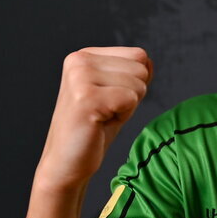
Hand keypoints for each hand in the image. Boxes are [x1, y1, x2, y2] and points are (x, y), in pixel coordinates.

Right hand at [36, 47, 152, 190]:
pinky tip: (100, 124)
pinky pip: (130, 99)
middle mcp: (79, 60)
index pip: (139, 55)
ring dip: (126, 108)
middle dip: (131, 96)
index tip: (109, 100)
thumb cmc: (93, 130)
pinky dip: (123, 116)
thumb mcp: (117, 94)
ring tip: (101, 117)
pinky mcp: (86, 97)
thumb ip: (132, 74)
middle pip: (141, 68)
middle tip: (105, 112)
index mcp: (85, 55)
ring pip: (138, 84)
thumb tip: (149, 60)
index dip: (134, 83)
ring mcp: (80, 77)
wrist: (66, 162)